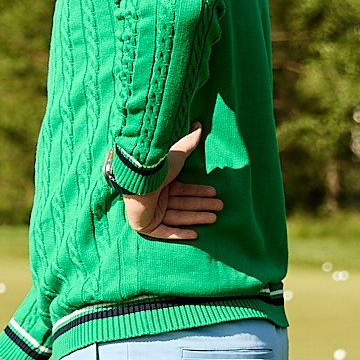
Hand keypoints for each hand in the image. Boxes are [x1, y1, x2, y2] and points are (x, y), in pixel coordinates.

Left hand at [117, 125, 220, 240]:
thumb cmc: (156, 167)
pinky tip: (195, 235)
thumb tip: (199, 124)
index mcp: (159, 183)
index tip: (214, 193)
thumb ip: (189, 142)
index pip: (182, 190)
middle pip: (182, 205)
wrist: (139, 179)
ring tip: (214, 217)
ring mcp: (149, 213)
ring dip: (196, 218)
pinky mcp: (145, 225)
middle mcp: (154, 198)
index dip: (199, 192)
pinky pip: (165, 232)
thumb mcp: (177, 153)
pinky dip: (180, 234)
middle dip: (202, 206)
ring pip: (177, 218)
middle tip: (220, 207)